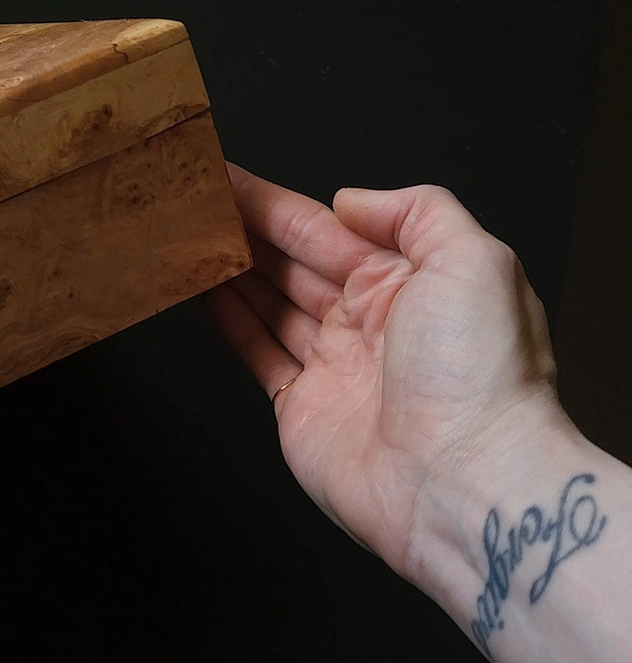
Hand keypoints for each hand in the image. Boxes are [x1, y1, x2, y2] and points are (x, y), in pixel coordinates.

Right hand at [207, 165, 566, 580]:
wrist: (463, 483)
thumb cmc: (478, 376)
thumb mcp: (474, 261)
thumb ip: (415, 212)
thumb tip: (351, 200)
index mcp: (412, 280)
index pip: (325, 227)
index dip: (272, 203)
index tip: (225, 178)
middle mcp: (372, 320)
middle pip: (292, 262)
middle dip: (242, 232)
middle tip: (190, 203)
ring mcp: (335, 366)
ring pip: (271, 304)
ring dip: (229, 272)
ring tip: (185, 240)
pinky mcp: (303, 408)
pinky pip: (260, 355)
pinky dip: (231, 323)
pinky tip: (204, 294)